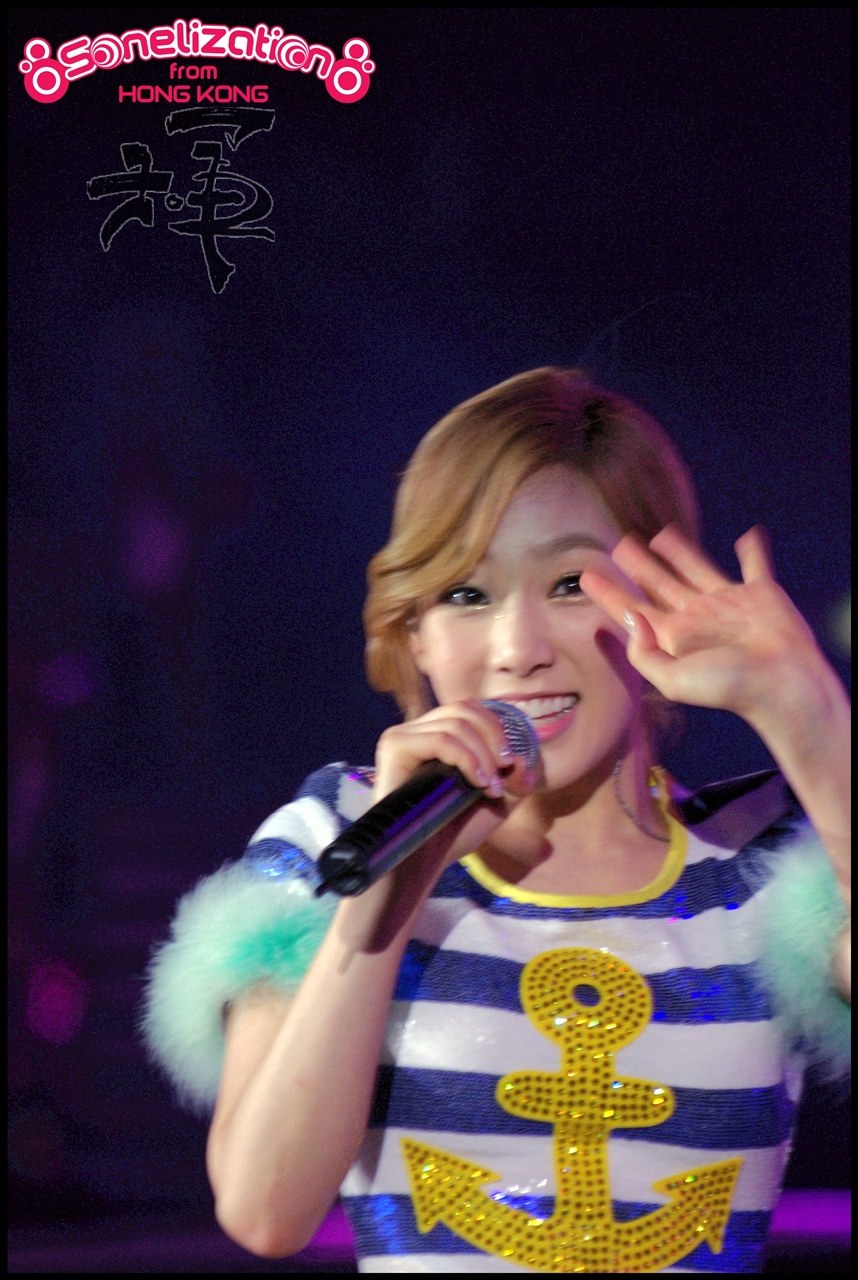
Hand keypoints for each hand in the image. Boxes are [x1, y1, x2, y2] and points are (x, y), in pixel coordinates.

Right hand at [370, 701, 538, 883]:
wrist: (422, 861)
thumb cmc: (453, 832)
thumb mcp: (495, 801)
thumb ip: (513, 776)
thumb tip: (523, 759)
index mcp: (435, 736)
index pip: (470, 709)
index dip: (497, 729)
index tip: (511, 763)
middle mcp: (417, 731)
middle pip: (464, 708)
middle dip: (494, 736)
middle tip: (506, 768)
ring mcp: (403, 736)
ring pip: (456, 723)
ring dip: (484, 755)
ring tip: (491, 787)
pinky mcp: (395, 747)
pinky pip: (441, 739)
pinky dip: (467, 759)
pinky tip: (477, 783)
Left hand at [579, 524, 825, 725]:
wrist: (784, 684)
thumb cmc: (730, 688)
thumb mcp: (673, 680)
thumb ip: (643, 653)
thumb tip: (630, 618)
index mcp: (673, 636)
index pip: (631, 610)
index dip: (608, 594)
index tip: (585, 577)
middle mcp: (697, 616)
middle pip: (659, 583)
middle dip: (638, 565)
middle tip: (619, 545)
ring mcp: (728, 603)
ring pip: (695, 567)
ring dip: (679, 551)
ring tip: (660, 535)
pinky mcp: (761, 592)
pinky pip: (754, 564)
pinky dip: (753, 549)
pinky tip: (748, 536)